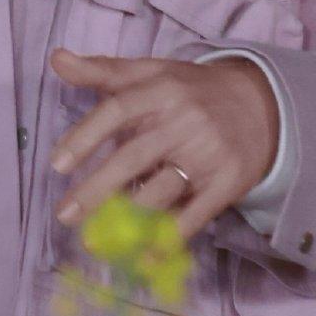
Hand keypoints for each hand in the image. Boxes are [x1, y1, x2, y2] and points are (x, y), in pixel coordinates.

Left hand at [47, 46, 279, 241]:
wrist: (259, 105)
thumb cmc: (190, 91)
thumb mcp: (151, 72)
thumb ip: (102, 70)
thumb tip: (56, 58)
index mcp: (161, 89)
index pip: (118, 110)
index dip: (86, 136)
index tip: (56, 165)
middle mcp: (184, 120)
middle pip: (134, 156)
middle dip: (96, 189)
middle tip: (64, 215)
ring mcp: (208, 153)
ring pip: (162, 190)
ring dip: (127, 218)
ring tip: (95, 238)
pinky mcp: (228, 182)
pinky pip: (195, 215)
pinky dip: (170, 238)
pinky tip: (146, 256)